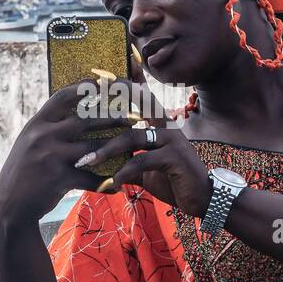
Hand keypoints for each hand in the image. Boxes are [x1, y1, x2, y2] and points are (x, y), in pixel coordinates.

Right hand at [0, 77, 140, 225]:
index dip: (86, 87)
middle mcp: (43, 136)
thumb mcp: (29, 142)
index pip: (63, 96)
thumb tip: (72, 111)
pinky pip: (91, 178)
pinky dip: (106, 183)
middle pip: (87, 120)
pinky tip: (117, 185)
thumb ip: (48, 127)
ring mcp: (52, 157)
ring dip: (117, 145)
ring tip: (133, 143)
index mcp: (37, 123)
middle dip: (114, 117)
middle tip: (133, 116)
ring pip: (94, 147)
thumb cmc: (22, 172)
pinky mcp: (60, 179)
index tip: (107, 83)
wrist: (10, 205)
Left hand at [77, 73, 211, 217]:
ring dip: (106, 150)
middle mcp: (166, 124)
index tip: (93, 83)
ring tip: (86, 161)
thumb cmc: (174, 181)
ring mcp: (172, 139)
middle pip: (133, 105)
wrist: (203, 199)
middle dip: (106, 108)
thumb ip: (127, 161)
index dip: (118, 86)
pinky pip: (142, 161)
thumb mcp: (146, 170)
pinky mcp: (175, 157)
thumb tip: (101, 165)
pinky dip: (124, 172)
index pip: (138, 95)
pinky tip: (112, 183)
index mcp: (159, 122)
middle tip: (78, 118)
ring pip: (132, 136)